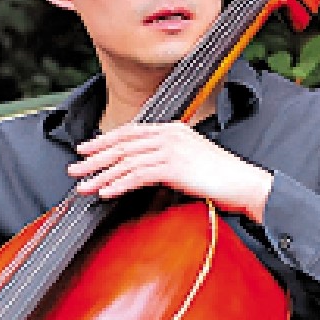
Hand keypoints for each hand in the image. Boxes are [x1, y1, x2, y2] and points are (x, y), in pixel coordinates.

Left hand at [69, 121, 273, 221]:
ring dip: (101, 174)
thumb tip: (144, 168)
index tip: (85, 149)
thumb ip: (167, 157)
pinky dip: (119, 183)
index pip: (130, 131)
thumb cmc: (221, 175)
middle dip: (95, 157)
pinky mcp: (174, 167)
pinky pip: (138, 175)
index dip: (104, 140)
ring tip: (83, 185)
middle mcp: (169, 134)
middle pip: (122, 144)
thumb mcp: (191, 158)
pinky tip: (106, 191)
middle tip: (74, 168)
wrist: (244, 183)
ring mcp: (171, 149)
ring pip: (126, 160)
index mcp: (172, 128)